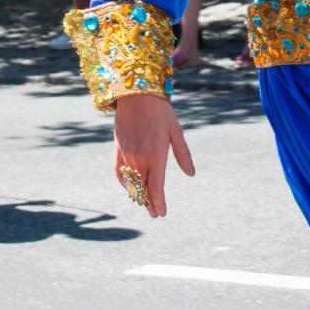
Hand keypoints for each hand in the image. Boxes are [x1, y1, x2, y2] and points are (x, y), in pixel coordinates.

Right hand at [113, 93, 194, 218]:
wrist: (136, 96)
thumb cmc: (161, 112)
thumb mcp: (176, 133)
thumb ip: (183, 155)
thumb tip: (191, 174)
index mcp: (156, 156)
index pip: (156, 188)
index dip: (159, 203)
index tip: (162, 213)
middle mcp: (139, 160)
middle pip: (143, 190)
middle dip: (149, 204)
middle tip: (155, 214)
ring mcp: (127, 156)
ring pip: (131, 184)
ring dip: (137, 196)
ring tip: (144, 204)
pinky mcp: (118, 150)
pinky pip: (119, 173)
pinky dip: (125, 184)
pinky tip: (130, 188)